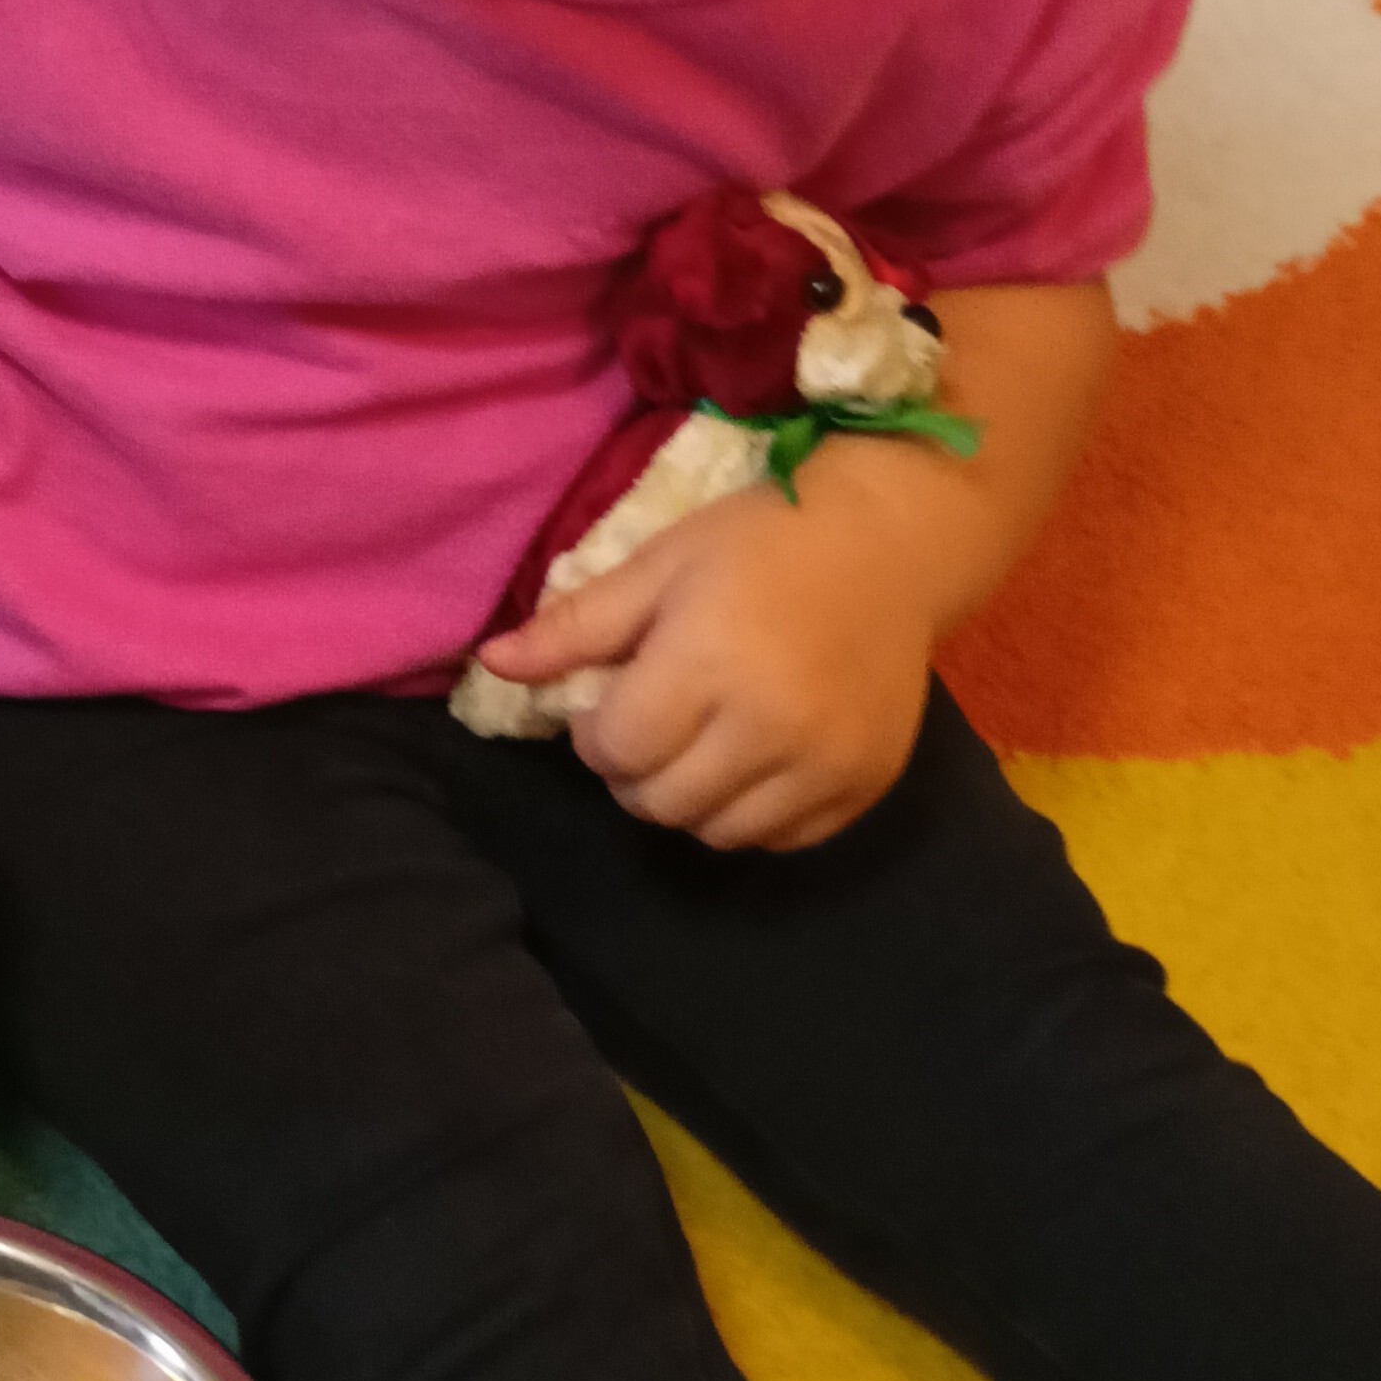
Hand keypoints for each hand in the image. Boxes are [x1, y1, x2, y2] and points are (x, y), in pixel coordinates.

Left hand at [474, 475, 939, 849]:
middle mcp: (771, 726)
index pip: (616, 749)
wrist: (890, 544)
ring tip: (699, 745)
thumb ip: (576, 625)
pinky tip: (752, 761)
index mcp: (708, 663)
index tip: (611, 701)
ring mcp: (825, 763)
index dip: (596, 733)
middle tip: (650, 725)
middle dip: (634, 772)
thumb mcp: (659, 565)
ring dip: (690, 799)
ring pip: (717, 832)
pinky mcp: (866, 784)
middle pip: (660, 802)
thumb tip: (490, 663)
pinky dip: (752, 813)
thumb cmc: (762, 542)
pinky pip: (782, 838)